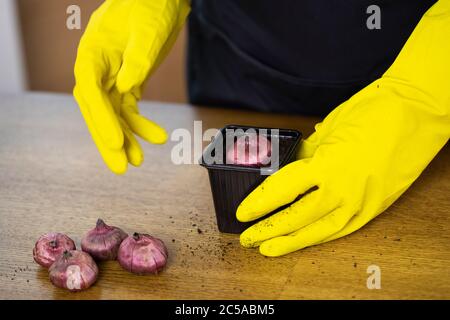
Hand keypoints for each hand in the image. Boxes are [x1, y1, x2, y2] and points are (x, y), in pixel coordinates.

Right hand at [73, 0, 189, 173]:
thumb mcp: (146, 29)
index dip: (100, 118)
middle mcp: (98, 68)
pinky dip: (141, 125)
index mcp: (93, 52)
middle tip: (120, 168)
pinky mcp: (128, 83)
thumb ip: (137, 58)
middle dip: (108, 139)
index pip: (90, 90)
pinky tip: (155, 137)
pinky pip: (130, 109)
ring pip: (114, 114)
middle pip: (97, 109)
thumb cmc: (150, 6)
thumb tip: (127, 87)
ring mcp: (112, 77)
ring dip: (126, 138)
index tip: (116, 141)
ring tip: (138, 161)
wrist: (161, 0)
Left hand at [237, 0, 449, 256]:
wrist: (418, 112)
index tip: (243, 213)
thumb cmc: (374, 111)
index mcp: (327, 165)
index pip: (282, 191)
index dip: (259, 204)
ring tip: (269, 248)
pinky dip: (320, 236)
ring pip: (318, 231)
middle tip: (248, 238)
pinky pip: (342, 229)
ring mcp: (361, 202)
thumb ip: (308, 155)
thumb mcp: (330, 129)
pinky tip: (305, 239)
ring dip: (291, 242)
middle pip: (296, 218)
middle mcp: (343, 190)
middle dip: (268, 230)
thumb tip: (291, 168)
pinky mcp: (375, 208)